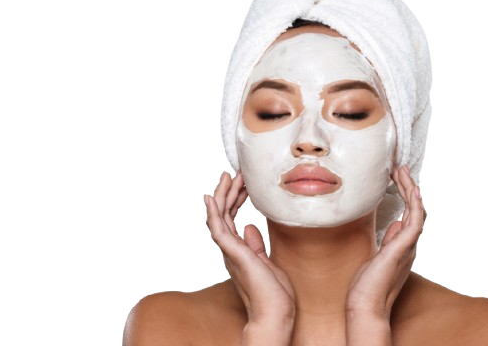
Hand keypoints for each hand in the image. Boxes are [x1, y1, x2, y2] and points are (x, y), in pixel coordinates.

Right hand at [204, 171, 295, 333]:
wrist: (274, 314)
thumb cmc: (273, 294)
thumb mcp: (266, 262)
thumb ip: (255, 244)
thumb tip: (249, 226)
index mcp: (238, 250)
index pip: (232, 218)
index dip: (236, 199)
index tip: (243, 183)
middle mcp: (230, 249)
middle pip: (224, 213)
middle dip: (229, 191)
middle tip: (235, 172)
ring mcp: (230, 251)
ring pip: (219, 216)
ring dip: (223, 194)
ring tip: (227, 175)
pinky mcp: (233, 253)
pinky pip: (218, 229)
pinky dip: (214, 212)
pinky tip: (212, 196)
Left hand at [346, 165, 426, 320]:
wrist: (365, 305)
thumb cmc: (367, 284)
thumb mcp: (378, 255)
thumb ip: (389, 240)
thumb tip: (396, 224)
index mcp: (403, 245)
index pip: (409, 214)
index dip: (405, 194)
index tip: (396, 178)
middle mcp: (409, 244)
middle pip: (415, 209)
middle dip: (409, 187)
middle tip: (400, 168)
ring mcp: (408, 246)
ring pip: (417, 212)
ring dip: (411, 190)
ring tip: (402, 172)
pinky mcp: (403, 249)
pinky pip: (415, 222)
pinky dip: (415, 205)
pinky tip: (411, 190)